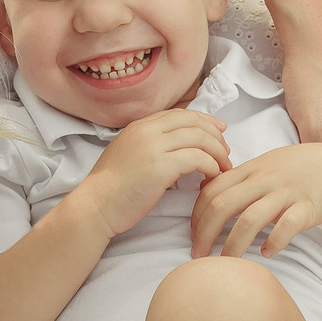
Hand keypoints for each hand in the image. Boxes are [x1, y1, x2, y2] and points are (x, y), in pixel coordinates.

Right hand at [71, 110, 232, 238]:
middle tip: (226, 152)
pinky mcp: (161, 166)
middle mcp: (147, 130)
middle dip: (215, 135)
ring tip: (223, 167)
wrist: (95, 205)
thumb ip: (150, 144)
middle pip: (194, 122)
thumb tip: (176, 147)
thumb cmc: (112, 188)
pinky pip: (197, 158)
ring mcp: (154, 146)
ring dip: (217, 152)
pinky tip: (212, 177)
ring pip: (200, 138)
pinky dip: (211, 166)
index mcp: (139, 126)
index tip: (219, 131)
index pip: (180, 114)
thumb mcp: (129, 154)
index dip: (204, 120)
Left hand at [192, 143, 321, 259]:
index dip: (196, 216)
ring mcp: (286, 193)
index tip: (192, 236)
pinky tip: (266, 253)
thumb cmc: (299, 169)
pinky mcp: (307, 207)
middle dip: (205, 234)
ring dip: (233, 246)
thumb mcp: (265, 164)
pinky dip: (274, 242)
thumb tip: (204, 188)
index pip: (212, 190)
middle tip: (198, 256)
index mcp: (251, 170)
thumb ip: (237, 178)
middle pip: (223, 206)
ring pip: (250, 220)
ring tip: (226, 264)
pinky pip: (286, 226)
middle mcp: (265, 180)